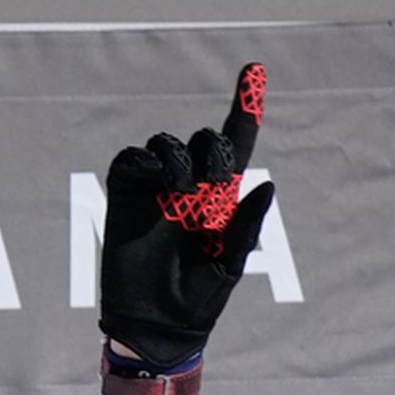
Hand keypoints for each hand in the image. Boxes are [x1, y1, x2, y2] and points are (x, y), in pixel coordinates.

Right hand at [100, 63, 276, 368]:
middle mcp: (191, 186)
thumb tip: (267, 184)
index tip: (254, 71)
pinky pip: (133, 158)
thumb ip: (246, 225)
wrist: (157, 323)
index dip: (245, 108)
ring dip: (179, 158)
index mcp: (222, 199)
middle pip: (205, 140)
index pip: (235, 145)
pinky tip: (158, 180)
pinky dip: (146, 160)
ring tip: (180, 193)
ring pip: (168, 143)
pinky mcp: (126, 192)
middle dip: (212, 149)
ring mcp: (157, 187)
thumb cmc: (200, 299)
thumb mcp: (230, 264)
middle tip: (210, 184)